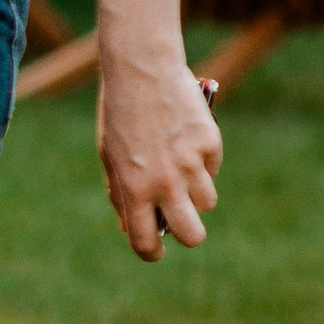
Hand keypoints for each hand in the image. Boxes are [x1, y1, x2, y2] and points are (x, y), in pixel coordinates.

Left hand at [96, 48, 219, 261]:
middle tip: (182, 221)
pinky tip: (186, 139)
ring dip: (195, 193)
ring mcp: (191, 163)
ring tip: (179, 167)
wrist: (141, 70)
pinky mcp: (210, 144)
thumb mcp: (110, 157)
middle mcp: (165, 182)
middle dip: (189, 234)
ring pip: (207, 202)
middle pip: (193, 234)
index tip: (156, 252)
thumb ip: (120, 194)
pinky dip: (203, 162)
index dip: (151, 252)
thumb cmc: (120, 115)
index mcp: (133, 189)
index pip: (144, 241)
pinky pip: (213, 169)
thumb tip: (129, 228)